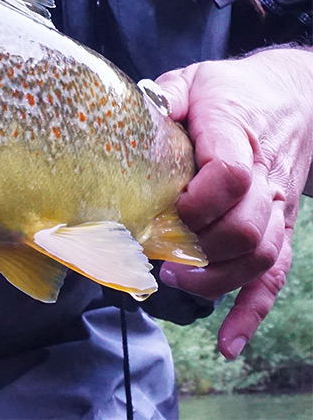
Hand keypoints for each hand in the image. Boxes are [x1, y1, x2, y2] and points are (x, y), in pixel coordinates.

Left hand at [155, 47, 312, 359]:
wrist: (295, 96)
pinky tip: (228, 343)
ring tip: (176, 284)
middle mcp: (264, 179)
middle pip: (245, 228)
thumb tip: (129, 113)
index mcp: (237, 136)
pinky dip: (251, 315)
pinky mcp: (280, 230)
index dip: (199, 201)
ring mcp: (276, 209)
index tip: (169, 209)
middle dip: (199, 250)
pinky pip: (274, 278)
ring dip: (216, 281)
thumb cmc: (234, 91)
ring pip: (260, 258)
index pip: (231, 176)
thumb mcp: (194, 80)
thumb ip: (163, 97)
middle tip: (158, 255)